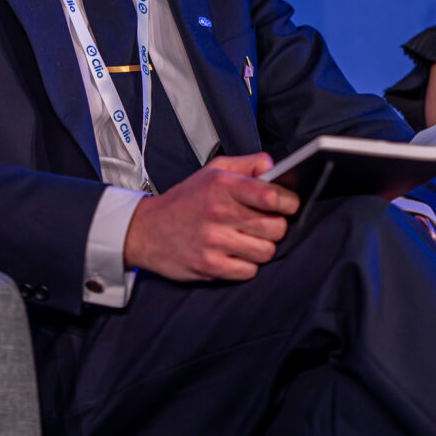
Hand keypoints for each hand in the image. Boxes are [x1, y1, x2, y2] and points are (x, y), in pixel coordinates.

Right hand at [123, 153, 299, 281]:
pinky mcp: (210, 265)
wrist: (146, 229)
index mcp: (222, 185)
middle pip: (276, 227)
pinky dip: (246, 265)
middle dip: (275, 226)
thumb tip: (274, 166)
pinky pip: (249, 271)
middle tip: (263, 224)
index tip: (287, 204)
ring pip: (266, 251)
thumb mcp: (213, 171)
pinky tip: (234, 254)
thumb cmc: (185, 200)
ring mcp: (214, 240)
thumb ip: (247, 164)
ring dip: (261, 247)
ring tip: (246, 239)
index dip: (288, 202)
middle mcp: (218, 211)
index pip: (272, 195)